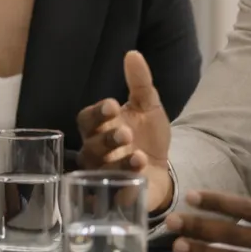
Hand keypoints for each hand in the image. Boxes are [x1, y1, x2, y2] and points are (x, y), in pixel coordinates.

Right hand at [77, 50, 172, 210]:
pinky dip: (125, 188)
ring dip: (117, 163)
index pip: (86, 119)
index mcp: (99, 128)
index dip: (97, 113)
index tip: (113, 105)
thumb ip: (140, 82)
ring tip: (138, 154)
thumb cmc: (148, 136)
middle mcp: (96, 152)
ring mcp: (105, 176)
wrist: (164, 169)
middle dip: (106, 139)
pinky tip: (139, 177)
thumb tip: (133, 54)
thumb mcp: (148, 107)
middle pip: (89, 147)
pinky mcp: (118, 197)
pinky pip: (114, 195)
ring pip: (100, 172)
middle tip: (125, 133)